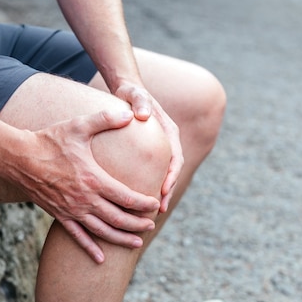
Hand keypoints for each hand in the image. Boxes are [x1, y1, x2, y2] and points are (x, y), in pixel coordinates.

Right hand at [12, 109, 159, 263]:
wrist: (18, 157)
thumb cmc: (49, 140)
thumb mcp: (78, 126)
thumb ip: (105, 118)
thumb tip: (128, 112)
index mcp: (93, 180)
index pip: (126, 198)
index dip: (144, 203)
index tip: (155, 204)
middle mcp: (84, 200)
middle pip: (118, 219)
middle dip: (138, 225)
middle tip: (151, 225)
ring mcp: (71, 210)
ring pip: (102, 232)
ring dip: (121, 239)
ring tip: (137, 243)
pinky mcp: (59, 215)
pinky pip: (77, 237)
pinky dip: (90, 248)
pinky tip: (101, 259)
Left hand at [114, 82, 183, 212]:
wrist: (127, 90)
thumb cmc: (130, 92)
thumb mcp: (134, 93)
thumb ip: (139, 101)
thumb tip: (144, 115)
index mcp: (169, 131)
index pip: (175, 157)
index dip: (171, 175)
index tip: (163, 190)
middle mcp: (168, 142)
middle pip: (173, 171)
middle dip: (168, 190)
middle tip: (160, 209)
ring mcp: (161, 148)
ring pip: (165, 174)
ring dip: (162, 192)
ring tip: (154, 211)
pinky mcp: (150, 153)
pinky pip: (154, 172)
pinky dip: (151, 186)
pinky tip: (140, 200)